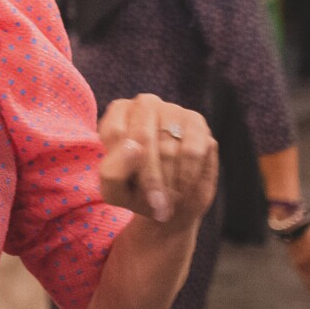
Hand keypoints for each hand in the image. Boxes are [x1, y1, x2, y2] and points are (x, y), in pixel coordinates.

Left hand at [97, 94, 217, 233]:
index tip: (132, 193)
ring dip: (170, 182)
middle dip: (151, 179)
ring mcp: (173, 109)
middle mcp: (145, 104)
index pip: (115, 134)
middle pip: (143, 138)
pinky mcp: (197, 122)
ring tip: (169, 199)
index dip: (125, 168)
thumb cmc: (136, 192)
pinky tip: (185, 188)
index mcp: (117, 114)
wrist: (170, 203)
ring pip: (169, 147)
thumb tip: (133, 148)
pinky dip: (188, 176)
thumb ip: (112, 172)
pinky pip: (193, 151)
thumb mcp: (115, 191)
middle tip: (156, 204)